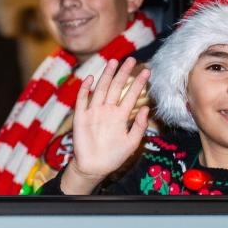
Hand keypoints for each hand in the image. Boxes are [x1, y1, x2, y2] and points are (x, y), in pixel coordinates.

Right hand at [60, 57, 150, 193]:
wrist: (94, 167)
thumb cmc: (113, 156)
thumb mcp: (132, 142)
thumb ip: (138, 125)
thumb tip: (145, 107)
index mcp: (120, 116)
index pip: (130, 95)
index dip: (138, 83)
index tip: (147, 71)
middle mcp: (107, 111)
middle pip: (116, 88)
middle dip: (123, 73)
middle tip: (130, 59)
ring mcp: (94, 112)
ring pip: (101, 89)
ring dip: (106, 76)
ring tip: (113, 62)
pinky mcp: (81, 117)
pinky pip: (82, 101)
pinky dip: (85, 90)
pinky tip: (89, 79)